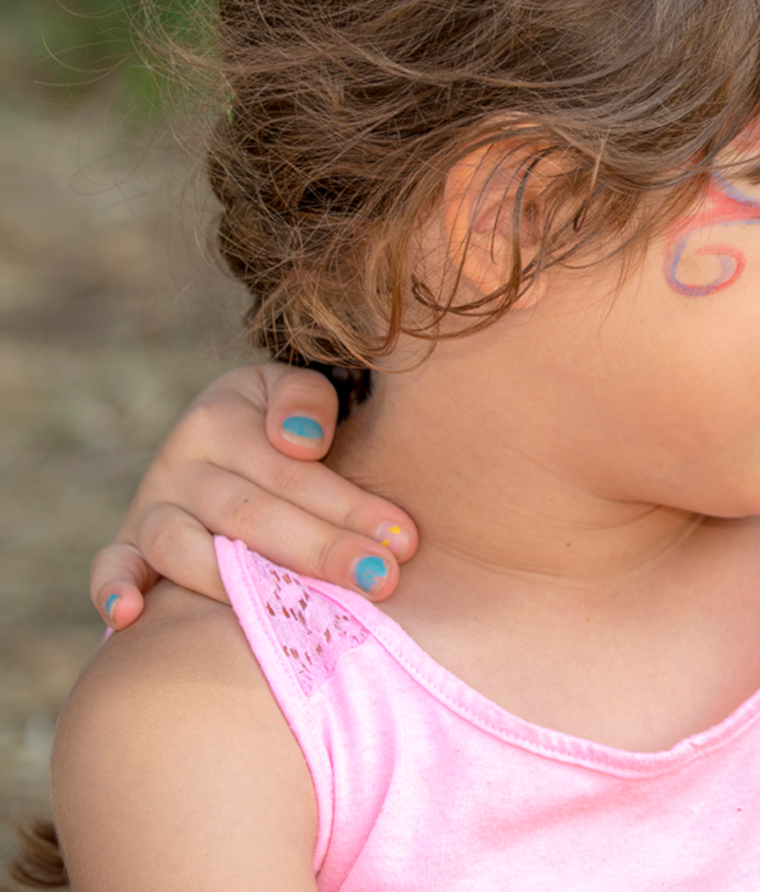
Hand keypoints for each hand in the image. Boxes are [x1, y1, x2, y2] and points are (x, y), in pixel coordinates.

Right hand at [90, 365, 416, 628]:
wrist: (228, 431)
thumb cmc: (283, 421)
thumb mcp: (297, 390)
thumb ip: (306, 401)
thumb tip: (301, 442)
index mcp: (220, 419)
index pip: (291, 472)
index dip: (350, 507)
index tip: (403, 540)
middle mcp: (179, 462)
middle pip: (250, 515)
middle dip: (322, 551)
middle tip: (381, 580)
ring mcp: (150, 506)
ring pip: (184, 548)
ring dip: (242, 585)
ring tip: (297, 612)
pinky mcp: (128, 544)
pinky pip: (110, 566)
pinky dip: (112, 589)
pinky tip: (132, 616)